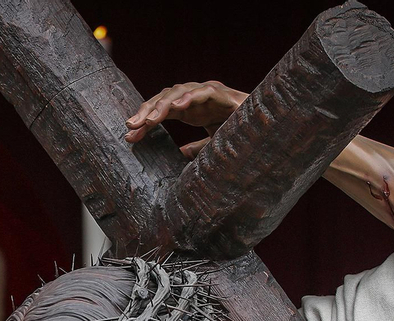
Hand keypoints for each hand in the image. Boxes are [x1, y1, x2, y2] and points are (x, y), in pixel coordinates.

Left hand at [125, 80, 249, 156]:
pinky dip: (190, 97)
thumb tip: (181, 155)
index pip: (159, 113)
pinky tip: (177, 107)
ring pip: (178, 92)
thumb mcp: (211, 145)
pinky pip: (203, 92)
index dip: (144, 123)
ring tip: (149, 120)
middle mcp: (194, 97)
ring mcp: (206, 92)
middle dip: (146, 113)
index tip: (129, 138)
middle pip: (163, 100)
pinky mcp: (222, 93)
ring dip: (162, 105)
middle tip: (131, 126)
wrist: (265, 127)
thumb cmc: (237, 134)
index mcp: (188, 109)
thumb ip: (196, 148)